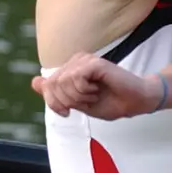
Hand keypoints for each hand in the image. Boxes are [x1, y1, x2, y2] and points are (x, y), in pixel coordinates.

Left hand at [31, 54, 162, 119]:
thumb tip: (34, 82)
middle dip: (67, 101)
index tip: (67, 112)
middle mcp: (76, 61)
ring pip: (63, 82)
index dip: (53, 103)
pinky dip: (84, 91)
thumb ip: (56, 94)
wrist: (136, 101)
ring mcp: (85, 60)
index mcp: (71, 69)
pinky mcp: (94, 62)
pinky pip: (76, 78)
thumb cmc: (111, 102)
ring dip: (79, 97)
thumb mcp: (78, 103)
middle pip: (53, 84)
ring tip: (94, 95)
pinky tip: (97, 90)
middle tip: (86, 102)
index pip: (47, 85)